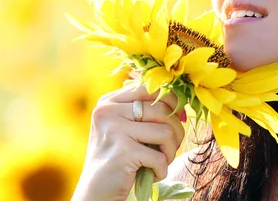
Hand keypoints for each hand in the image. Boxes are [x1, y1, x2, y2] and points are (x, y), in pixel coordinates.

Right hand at [72, 83, 185, 200]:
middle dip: (176, 131)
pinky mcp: (123, 152)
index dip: (172, 101)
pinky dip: (161, 170)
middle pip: (162, 110)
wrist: (96, 192)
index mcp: (109, 101)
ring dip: (170, 152)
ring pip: (166, 132)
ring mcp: (114, 130)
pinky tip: (151, 174)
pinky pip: (160, 157)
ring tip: (160, 162)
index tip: (178, 117)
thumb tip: (181, 100)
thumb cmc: (118, 158)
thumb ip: (145, 110)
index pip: (150, 88)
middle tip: (170, 147)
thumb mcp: (125, 126)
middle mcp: (108, 111)